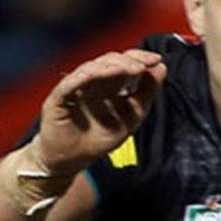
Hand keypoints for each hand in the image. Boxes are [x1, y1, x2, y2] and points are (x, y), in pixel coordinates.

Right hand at [36, 49, 166, 174]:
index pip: (124, 63)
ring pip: (91, 68)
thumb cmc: (96, 140)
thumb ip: (146, 94)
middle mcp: (92, 83)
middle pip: (109, 61)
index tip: (157, 60)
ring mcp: (75, 88)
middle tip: (144, 65)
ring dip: (110, 66)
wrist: (70, 161)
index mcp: (108, 85)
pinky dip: (81, 77)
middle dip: (128, 61)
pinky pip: (68, 84)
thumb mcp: (131, 118)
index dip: (139, 58)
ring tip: (129, 69)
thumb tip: (161, 67)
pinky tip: (95, 74)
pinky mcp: (58, 99)